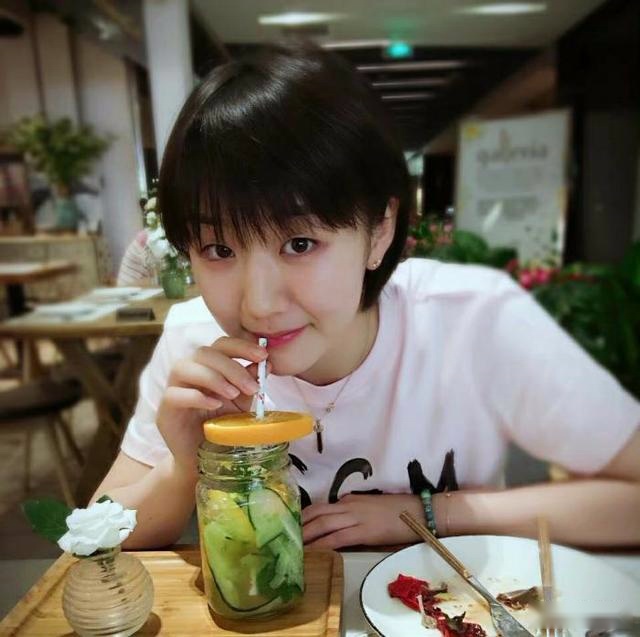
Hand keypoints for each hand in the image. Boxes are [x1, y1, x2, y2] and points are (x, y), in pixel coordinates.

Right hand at [157, 336, 268, 471]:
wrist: (203, 459)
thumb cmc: (222, 426)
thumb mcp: (242, 402)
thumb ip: (251, 381)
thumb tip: (267, 362)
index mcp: (208, 365)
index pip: (221, 344)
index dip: (241, 346)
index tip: (263, 355)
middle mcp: (188, 372)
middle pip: (203, 353)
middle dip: (231, 366)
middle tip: (251, 386)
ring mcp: (173, 389)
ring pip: (184, 367)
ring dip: (213, 378)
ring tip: (233, 394)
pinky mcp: (164, 411)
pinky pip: (174, 394)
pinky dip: (197, 397)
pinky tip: (215, 405)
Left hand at [302, 493, 425, 548]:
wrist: (420, 512)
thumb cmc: (399, 510)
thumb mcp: (371, 504)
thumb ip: (354, 508)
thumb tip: (339, 512)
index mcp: (351, 500)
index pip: (321, 506)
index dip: (305, 515)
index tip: (293, 524)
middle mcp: (350, 506)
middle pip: (317, 513)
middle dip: (300, 525)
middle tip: (285, 535)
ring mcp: (356, 518)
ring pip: (324, 524)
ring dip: (307, 535)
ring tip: (293, 545)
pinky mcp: (365, 532)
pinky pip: (338, 538)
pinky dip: (324, 544)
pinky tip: (314, 551)